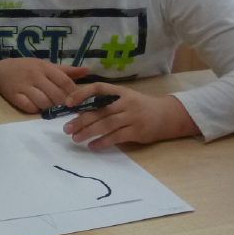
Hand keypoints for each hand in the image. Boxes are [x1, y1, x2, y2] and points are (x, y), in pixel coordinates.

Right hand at [0, 58, 89, 112]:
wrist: (0, 71)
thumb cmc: (27, 68)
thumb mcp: (46, 65)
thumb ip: (66, 71)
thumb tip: (87, 71)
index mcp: (45, 67)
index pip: (64, 81)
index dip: (74, 93)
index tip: (80, 102)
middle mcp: (35, 75)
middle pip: (55, 94)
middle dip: (63, 104)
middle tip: (68, 110)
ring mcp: (24, 86)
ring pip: (43, 102)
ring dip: (50, 109)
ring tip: (52, 110)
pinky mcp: (14, 96)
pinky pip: (29, 107)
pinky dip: (35, 111)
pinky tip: (37, 109)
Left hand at [61, 83, 198, 149]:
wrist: (167, 116)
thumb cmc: (140, 107)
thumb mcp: (125, 99)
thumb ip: (107, 103)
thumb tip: (80, 112)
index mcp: (121, 91)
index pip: (99, 88)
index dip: (83, 94)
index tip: (68, 103)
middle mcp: (126, 102)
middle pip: (100, 110)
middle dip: (81, 119)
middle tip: (66, 128)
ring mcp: (133, 116)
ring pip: (106, 124)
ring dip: (88, 132)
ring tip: (76, 138)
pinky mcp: (137, 131)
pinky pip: (116, 137)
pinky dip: (103, 142)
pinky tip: (92, 146)